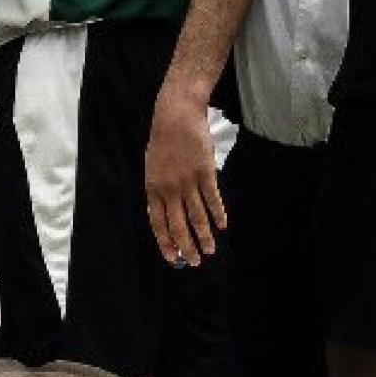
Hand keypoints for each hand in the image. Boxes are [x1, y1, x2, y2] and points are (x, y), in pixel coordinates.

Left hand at [144, 90, 226, 266]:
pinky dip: (219, 214)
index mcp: (153, 188)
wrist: (176, 115)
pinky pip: (212, 199)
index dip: (166, 243)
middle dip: (187, 247)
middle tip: (195, 261)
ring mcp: (188, 181)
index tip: (172, 257)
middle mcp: (169, 189)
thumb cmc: (163, 141)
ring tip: (211, 249)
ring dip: (205, 236)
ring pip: (197, 217)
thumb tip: (166, 214)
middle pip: (178, 226)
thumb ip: (158, 191)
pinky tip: (223, 225)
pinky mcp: (205, 172)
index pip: (158, 224)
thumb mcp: (153, 167)